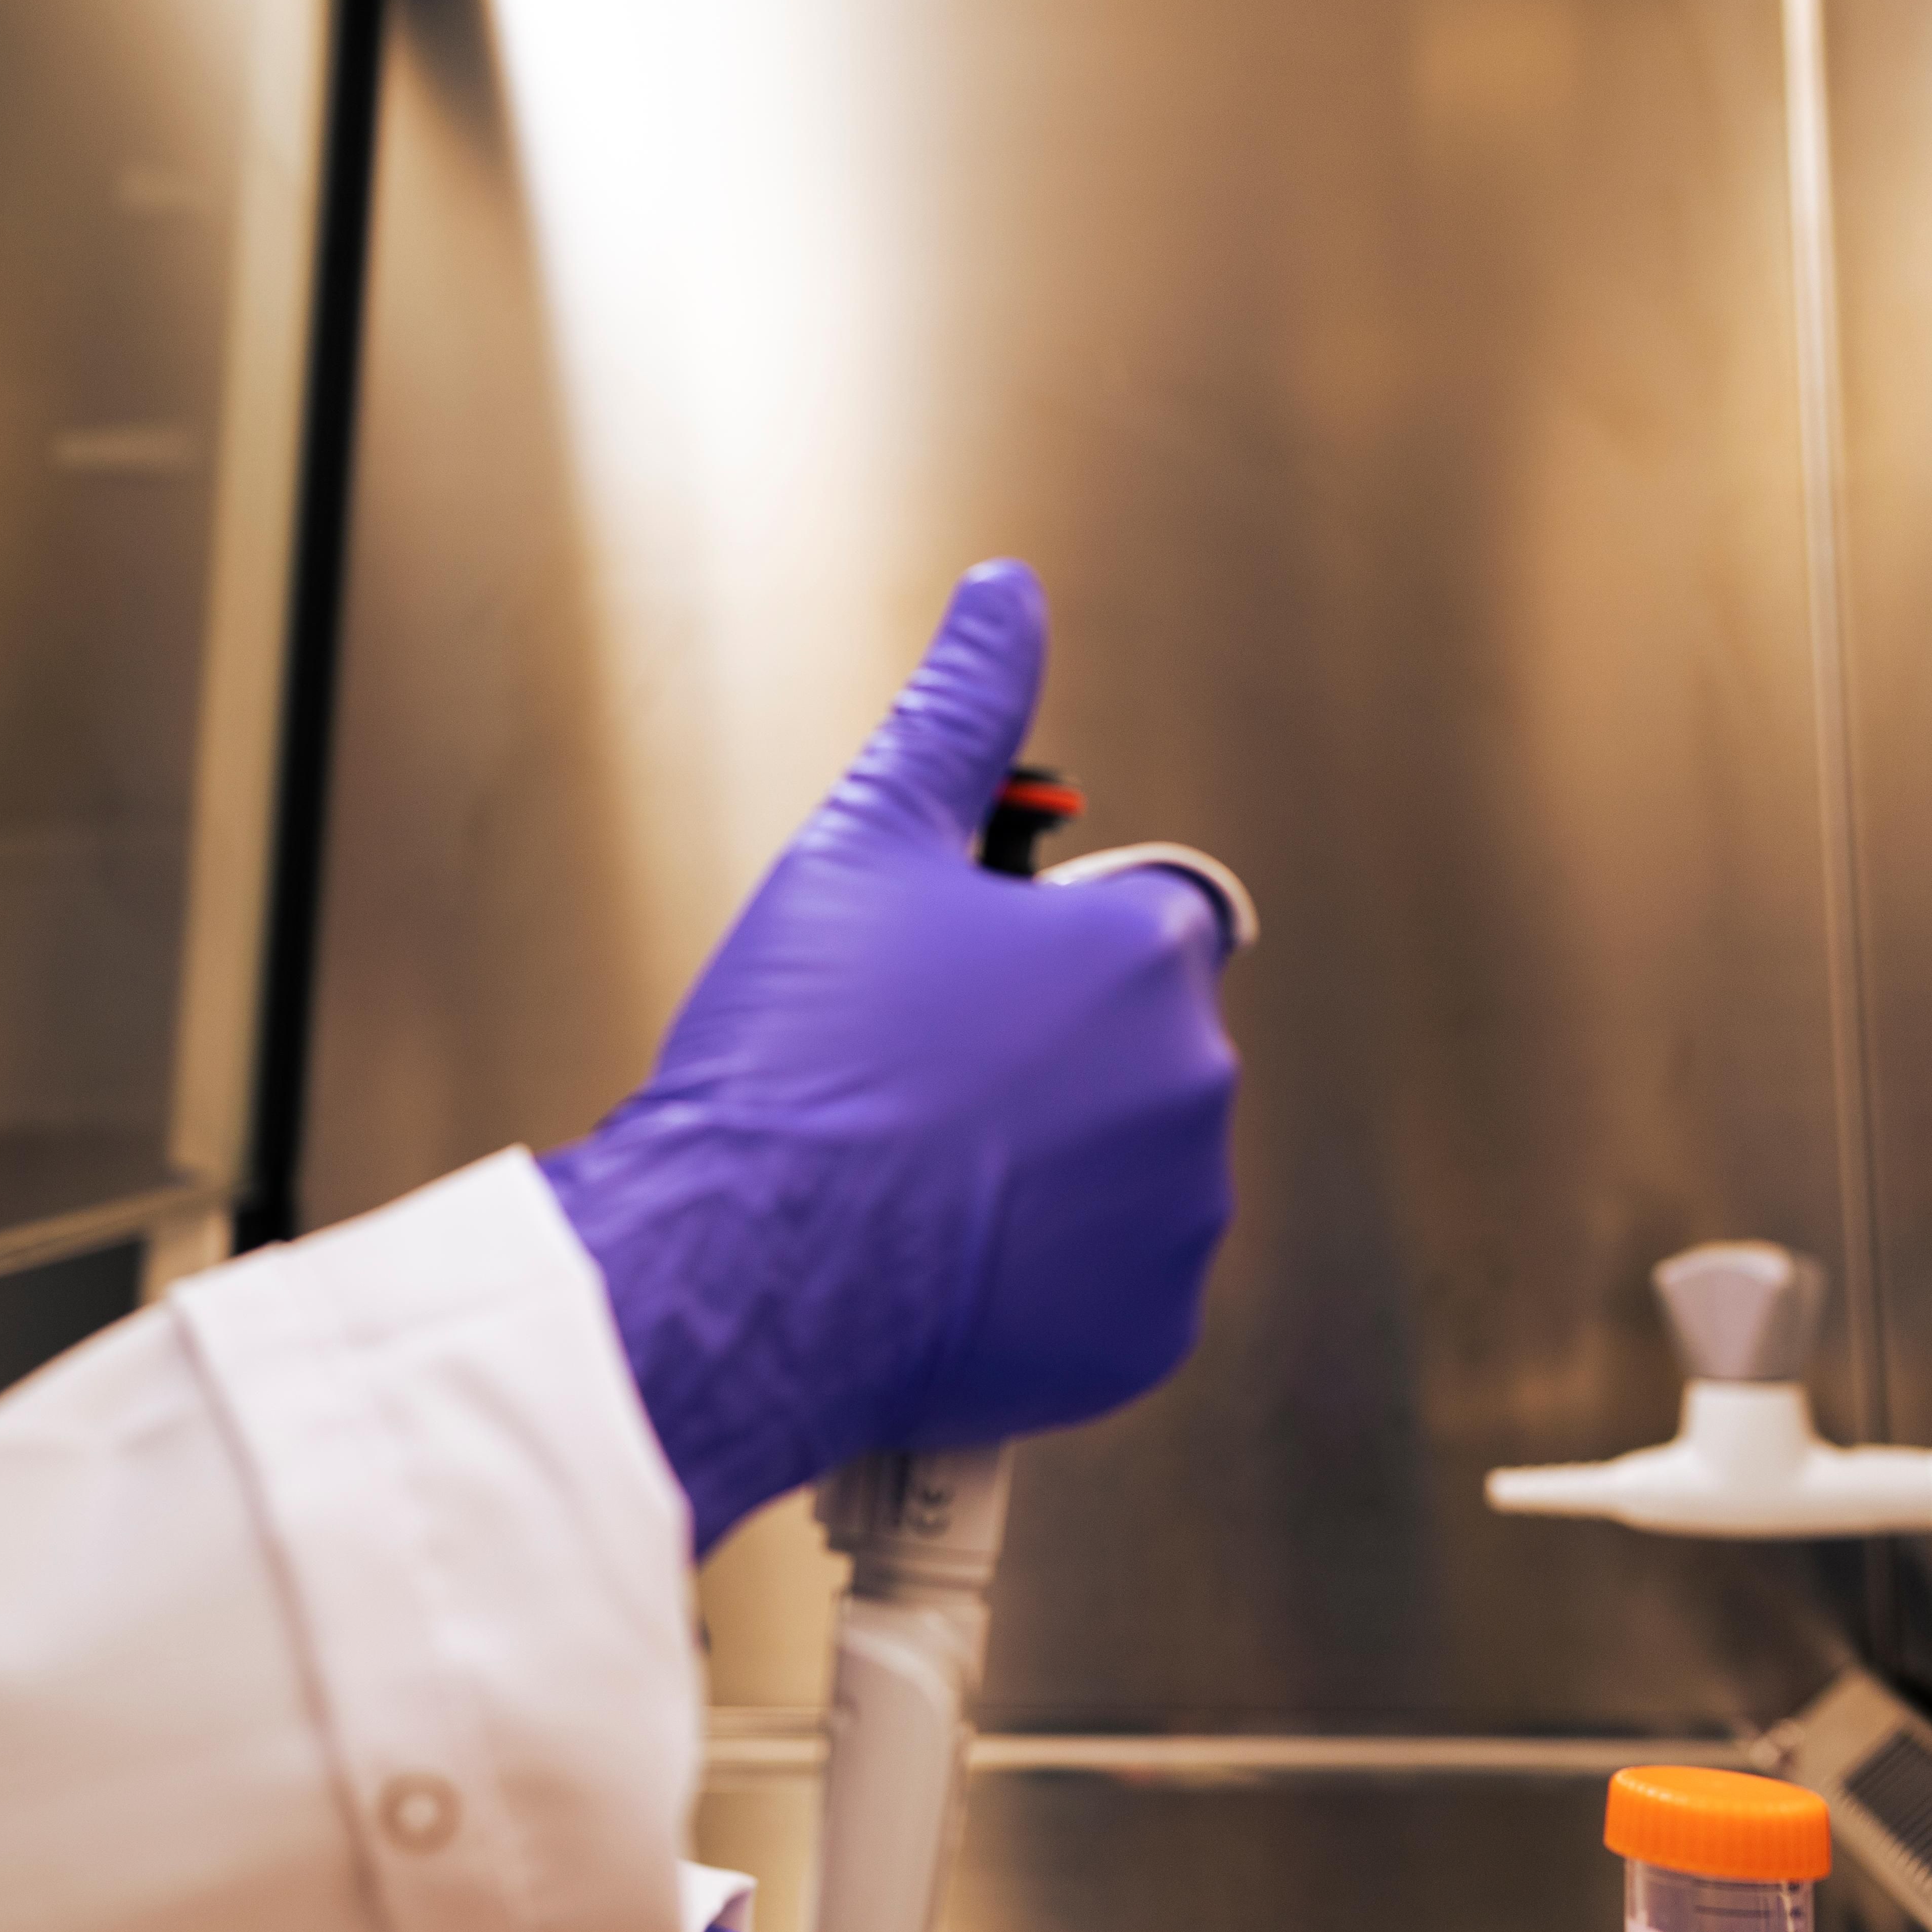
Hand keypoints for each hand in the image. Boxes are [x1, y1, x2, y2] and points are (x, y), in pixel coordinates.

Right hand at [537, 562, 1236, 1554]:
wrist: (742, 1262)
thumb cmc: (795, 1066)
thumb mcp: (860, 844)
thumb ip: (957, 712)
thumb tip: (1004, 599)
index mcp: (1145, 954)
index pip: (1130, 926)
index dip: (1027, 951)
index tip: (946, 987)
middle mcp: (1190, 1085)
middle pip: (1125, 1051)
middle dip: (1038, 1062)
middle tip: (908, 1083)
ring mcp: (1175, 1221)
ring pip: (1119, 1172)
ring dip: (1041, 1170)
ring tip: (910, 1174)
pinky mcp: (1143, 1333)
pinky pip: (1105, 1290)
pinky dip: (1037, 1279)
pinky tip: (937, 1256)